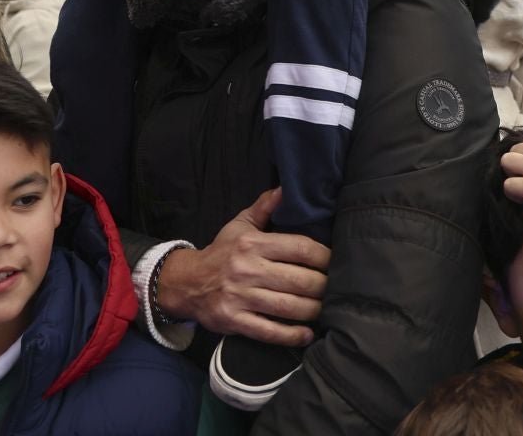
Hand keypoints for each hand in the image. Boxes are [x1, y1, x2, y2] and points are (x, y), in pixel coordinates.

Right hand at [156, 187, 328, 345]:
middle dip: (323, 286)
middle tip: (335, 288)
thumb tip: (286, 189)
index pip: (299, 248)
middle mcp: (248, 269)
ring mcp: (241, 297)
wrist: (187, 282)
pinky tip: (307, 333)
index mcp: (252, 244)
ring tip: (326, 309)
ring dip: (313, 310)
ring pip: (289, 307)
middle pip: (299, 280)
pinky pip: (270, 331)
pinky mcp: (235, 321)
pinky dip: (292, 335)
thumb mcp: (239, 225)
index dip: (324, 256)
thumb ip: (264, 207)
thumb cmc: (221, 253)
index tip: (335, 262)